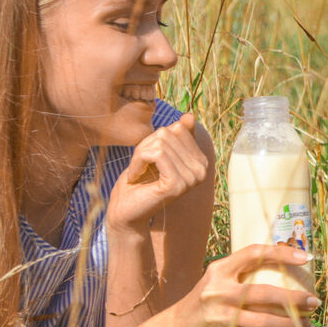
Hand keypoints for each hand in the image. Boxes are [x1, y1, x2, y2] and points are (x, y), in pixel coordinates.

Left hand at [107, 113, 208, 234]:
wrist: (125, 210)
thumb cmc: (139, 180)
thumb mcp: (156, 150)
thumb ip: (174, 135)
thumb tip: (189, 116)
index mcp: (200, 161)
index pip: (179, 128)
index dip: (156, 139)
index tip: (149, 159)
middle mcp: (202, 170)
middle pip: (169, 133)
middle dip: (147, 146)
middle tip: (141, 167)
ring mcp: (192, 178)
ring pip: (161, 143)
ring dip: (140, 156)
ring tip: (138, 173)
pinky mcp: (177, 184)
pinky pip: (155, 154)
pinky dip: (137, 162)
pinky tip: (135, 177)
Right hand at [169, 244, 319, 326]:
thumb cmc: (206, 300)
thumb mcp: (217, 279)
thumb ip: (243, 273)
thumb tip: (287, 267)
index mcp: (219, 269)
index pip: (254, 253)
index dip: (282, 253)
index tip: (306, 257)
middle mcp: (219, 291)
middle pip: (264, 293)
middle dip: (293, 298)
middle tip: (314, 300)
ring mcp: (222, 316)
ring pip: (264, 321)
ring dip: (292, 322)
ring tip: (310, 322)